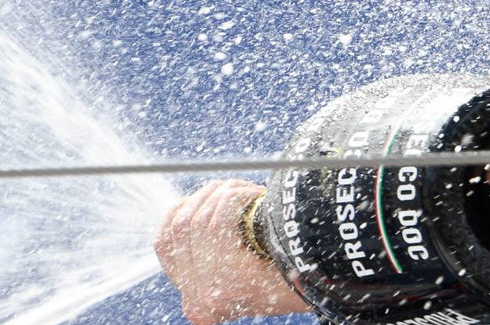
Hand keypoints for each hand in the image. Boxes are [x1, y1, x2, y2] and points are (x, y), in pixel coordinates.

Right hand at [154, 179, 310, 324]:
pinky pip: (217, 217)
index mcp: (198, 302)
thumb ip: (216, 252)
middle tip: (233, 188)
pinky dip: (234, 197)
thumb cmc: (292, 271)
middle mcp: (197, 301)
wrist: (326, 288)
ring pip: (196, 219)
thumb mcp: (244, 268)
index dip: (177, 211)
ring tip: (249, 192)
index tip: (199, 196)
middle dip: (205, 197)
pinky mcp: (226, 277)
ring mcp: (209, 292)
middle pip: (179, 227)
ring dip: (224, 194)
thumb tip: (197, 207)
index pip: (163, 244)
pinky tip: (255, 197)